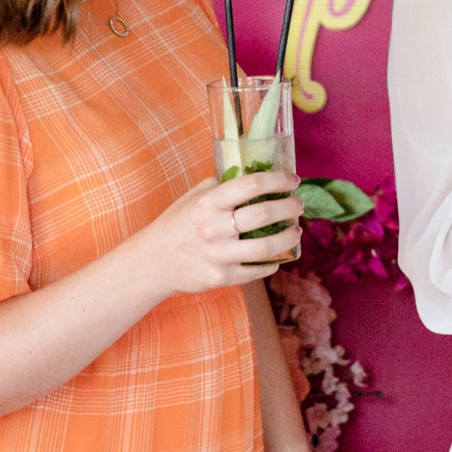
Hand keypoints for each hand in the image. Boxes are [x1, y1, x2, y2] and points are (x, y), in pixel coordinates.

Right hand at [137, 172, 302, 297]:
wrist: (153, 262)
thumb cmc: (178, 223)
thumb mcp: (195, 197)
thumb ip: (223, 186)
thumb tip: (257, 173)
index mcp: (208, 203)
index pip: (250, 185)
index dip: (278, 180)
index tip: (293, 180)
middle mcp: (213, 228)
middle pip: (263, 214)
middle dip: (289, 208)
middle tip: (299, 205)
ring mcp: (217, 256)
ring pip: (266, 247)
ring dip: (289, 237)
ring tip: (296, 231)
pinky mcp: (221, 278)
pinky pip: (257, 270)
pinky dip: (274, 262)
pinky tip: (280, 255)